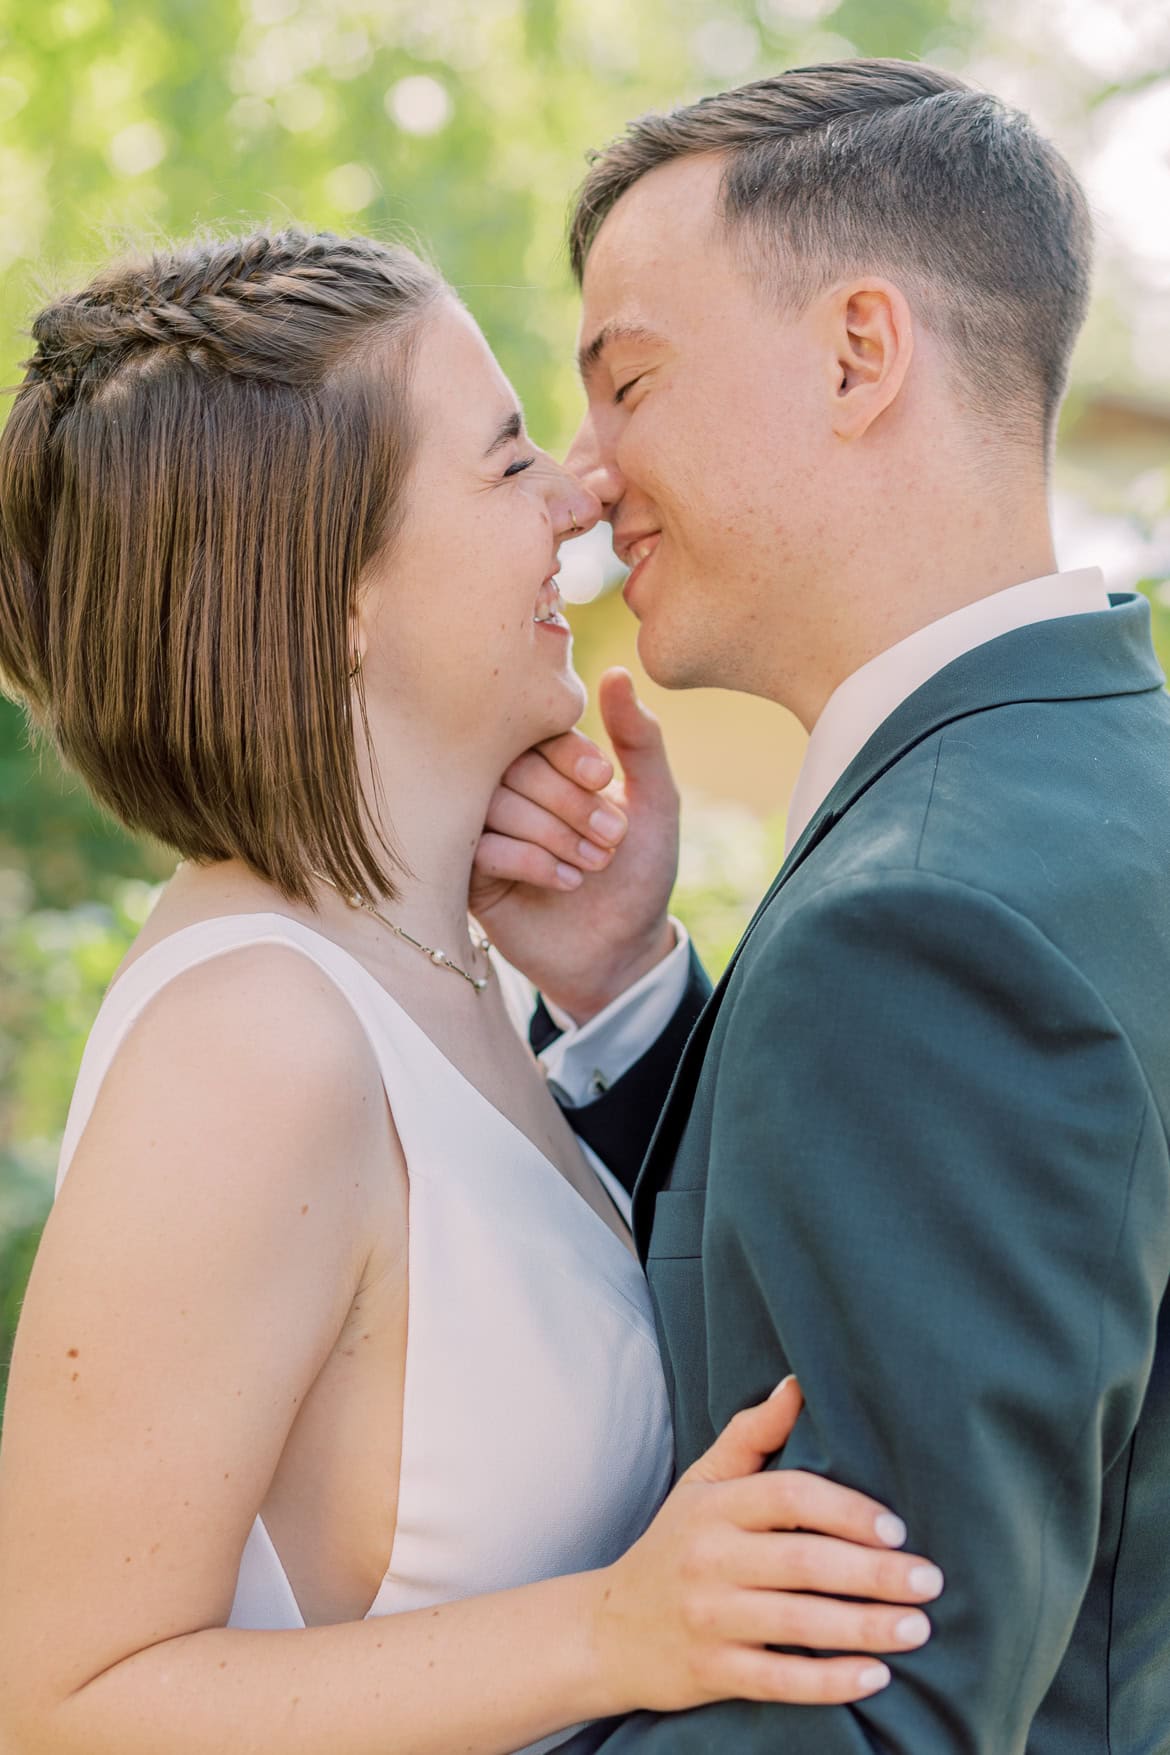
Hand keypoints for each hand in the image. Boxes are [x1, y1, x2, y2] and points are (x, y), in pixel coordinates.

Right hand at [470, 668, 680, 1020]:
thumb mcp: (654, 800)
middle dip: (569, 802)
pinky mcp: (466, 873)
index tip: (607, 782)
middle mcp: (507, 786)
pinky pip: (479, 848)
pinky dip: (530, 861)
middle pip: (513, 765)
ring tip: (595, 863)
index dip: (572, 754)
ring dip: (554, 834)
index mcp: (545, 758)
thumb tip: (619, 672)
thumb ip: (640, 738)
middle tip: (612, 838)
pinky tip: (566, 881)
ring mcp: (482, 828)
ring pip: (495, 804)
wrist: (622, 950)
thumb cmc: (639, 871)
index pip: (537, 729)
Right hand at [588, 1379, 944, 1715]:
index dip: (848, 1510)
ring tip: (918, 1628)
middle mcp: (709, 1558)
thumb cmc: (676, 1545)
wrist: (610, 1629)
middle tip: (930, 1581)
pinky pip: (780, 1679)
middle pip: (804, 1561)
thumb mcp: (702, 1482)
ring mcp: (709, 1617)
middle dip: (875, 1573)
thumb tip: (798, 1384)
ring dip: (866, 1627)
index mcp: (715, 1506)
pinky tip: (874, 1677)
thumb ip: (751, 1435)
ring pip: (798, 1622)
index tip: (897, 1529)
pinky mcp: (711, 1671)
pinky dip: (830, 1681)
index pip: (789, 1497)